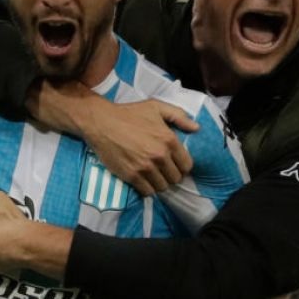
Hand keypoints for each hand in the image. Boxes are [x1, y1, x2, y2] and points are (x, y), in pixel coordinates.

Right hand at [80, 96, 197, 195]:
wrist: (101, 122)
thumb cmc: (129, 113)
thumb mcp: (156, 107)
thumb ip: (179, 116)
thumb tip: (196, 129)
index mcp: (169, 140)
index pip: (187, 165)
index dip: (182, 166)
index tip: (175, 165)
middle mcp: (160, 156)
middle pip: (175, 178)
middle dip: (171, 176)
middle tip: (163, 171)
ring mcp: (145, 168)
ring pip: (162, 187)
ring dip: (159, 183)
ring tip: (153, 177)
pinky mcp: (132, 176)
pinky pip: (147, 191)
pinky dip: (147, 189)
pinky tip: (143, 181)